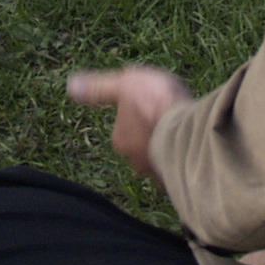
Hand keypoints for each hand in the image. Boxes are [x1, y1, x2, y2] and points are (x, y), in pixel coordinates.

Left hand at [67, 64, 192, 180]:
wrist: (189, 129)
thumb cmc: (154, 104)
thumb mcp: (123, 85)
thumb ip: (98, 89)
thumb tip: (71, 86)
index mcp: (121, 139)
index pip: (124, 129)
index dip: (137, 116)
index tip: (149, 106)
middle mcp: (135, 161)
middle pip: (141, 147)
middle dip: (150, 137)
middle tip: (165, 120)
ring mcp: (158, 172)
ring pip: (160, 160)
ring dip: (167, 149)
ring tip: (183, 134)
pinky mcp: (179, 179)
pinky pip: (179, 170)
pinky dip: (183, 161)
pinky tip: (193, 150)